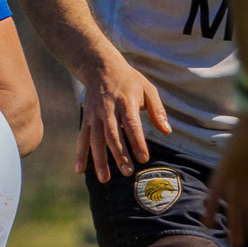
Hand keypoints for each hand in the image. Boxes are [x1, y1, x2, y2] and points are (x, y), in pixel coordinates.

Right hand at [76, 56, 170, 180]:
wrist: (101, 68)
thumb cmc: (129, 80)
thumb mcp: (148, 89)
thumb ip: (157, 110)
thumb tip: (167, 131)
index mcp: (125, 102)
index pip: (131, 125)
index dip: (137, 142)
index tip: (143, 158)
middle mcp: (108, 110)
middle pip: (112, 136)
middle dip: (119, 155)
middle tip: (128, 172)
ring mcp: (94, 116)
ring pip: (95, 140)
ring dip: (99, 160)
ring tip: (104, 178)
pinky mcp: (86, 119)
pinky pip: (82, 139)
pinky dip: (80, 154)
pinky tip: (80, 170)